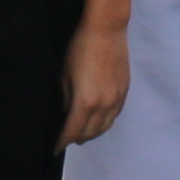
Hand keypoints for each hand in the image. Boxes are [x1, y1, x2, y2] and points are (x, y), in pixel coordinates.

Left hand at [60, 14, 131, 150]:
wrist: (106, 30)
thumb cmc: (79, 48)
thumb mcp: (64, 74)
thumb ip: (66, 98)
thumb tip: (67, 112)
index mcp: (85, 102)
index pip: (72, 131)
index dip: (62, 142)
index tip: (54, 148)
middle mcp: (103, 105)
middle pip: (90, 133)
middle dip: (77, 138)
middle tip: (67, 140)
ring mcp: (116, 99)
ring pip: (105, 127)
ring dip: (93, 133)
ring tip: (82, 133)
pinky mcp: (124, 91)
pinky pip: (115, 115)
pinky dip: (105, 122)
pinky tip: (98, 119)